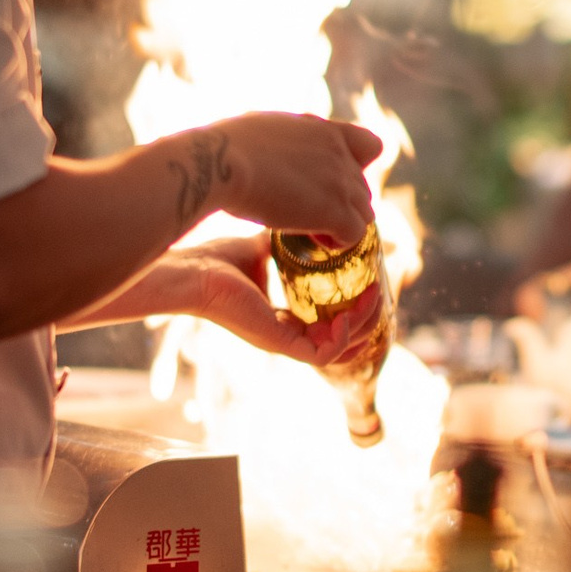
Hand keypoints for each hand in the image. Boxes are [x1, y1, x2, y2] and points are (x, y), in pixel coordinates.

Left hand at [156, 236, 375, 364]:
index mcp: (284, 315)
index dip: (355, 307)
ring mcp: (284, 342)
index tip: (370, 282)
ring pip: (340, 349)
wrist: (193, 271)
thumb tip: (309, 217)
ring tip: (371, 298)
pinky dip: (341, 339)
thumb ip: (289, 242)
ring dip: (362, 326)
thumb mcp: (264, 248)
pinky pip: (322, 355)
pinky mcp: (280, 345)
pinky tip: (346, 315)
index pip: (331, 321)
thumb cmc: (217, 260)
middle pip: (343, 338)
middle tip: (378, 290)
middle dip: (368, 318)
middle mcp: (287, 332)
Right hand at [182, 113, 380, 247]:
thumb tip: (274, 151)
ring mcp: (341, 182)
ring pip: (364, 213)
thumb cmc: (227, 148)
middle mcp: (340, 154)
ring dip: (341, 224)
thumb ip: (287, 140)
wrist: (219, 162)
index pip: (372, 146)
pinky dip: (338, 243)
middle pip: (362, 189)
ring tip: (310, 229)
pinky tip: (312, 240)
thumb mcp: (267, 128)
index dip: (358, 166)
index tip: (330, 179)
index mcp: (325, 131)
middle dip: (341, 203)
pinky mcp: (334, 211)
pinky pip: (354, 235)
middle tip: (308, 213)